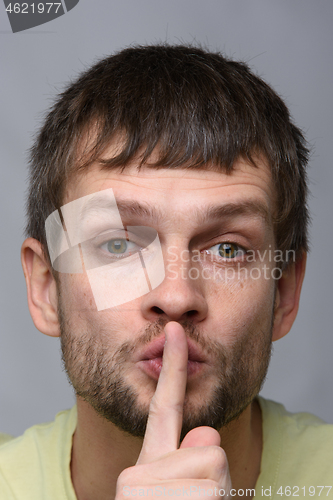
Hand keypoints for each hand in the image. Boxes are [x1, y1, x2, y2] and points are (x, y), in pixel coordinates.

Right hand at [116, 321, 231, 497]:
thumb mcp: (182, 490)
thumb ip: (192, 456)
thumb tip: (207, 433)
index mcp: (148, 463)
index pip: (165, 405)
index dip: (173, 364)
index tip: (175, 330)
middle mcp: (141, 468)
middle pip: (209, 445)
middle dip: (215, 474)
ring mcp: (145, 483)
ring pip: (215, 466)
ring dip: (213, 495)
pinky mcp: (150, 495)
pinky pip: (212, 490)